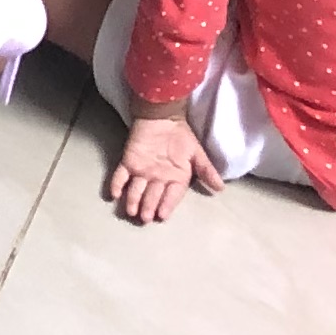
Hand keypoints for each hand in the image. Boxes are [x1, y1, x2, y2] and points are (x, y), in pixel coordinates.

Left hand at [106, 110, 223, 224]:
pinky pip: (120, 174)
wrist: (163, 116)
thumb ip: (206, 170)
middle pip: (152, 195)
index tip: (162, 216)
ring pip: (136, 189)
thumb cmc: (181, 136)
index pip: (171, 196)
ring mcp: (142, 170)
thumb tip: (221, 187)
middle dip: (148, 206)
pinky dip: (116, 183)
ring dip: (132, 199)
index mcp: (175, 179)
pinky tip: (114, 193)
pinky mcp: (128, 161)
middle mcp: (157, 178)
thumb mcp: (196, 153)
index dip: (166, 205)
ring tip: (131, 211)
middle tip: (145, 218)